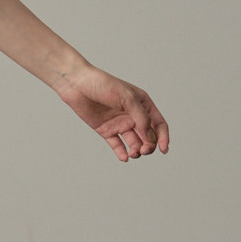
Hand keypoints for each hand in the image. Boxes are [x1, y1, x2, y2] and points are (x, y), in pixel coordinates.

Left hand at [53, 63, 169, 162]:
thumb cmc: (103, 84)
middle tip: (143, 151)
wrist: (77, 84)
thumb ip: (141, 117)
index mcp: (142, 104)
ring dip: (136, 150)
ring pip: (133, 142)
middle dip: (148, 146)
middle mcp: (133, 115)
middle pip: (147, 136)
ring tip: (133, 154)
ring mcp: (119, 123)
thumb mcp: (127, 98)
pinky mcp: (106, 130)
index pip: (158, 124)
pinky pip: (117, 145)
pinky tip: (124, 157)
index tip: (163, 150)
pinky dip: (121, 152)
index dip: (163, 137)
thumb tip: (150, 137)